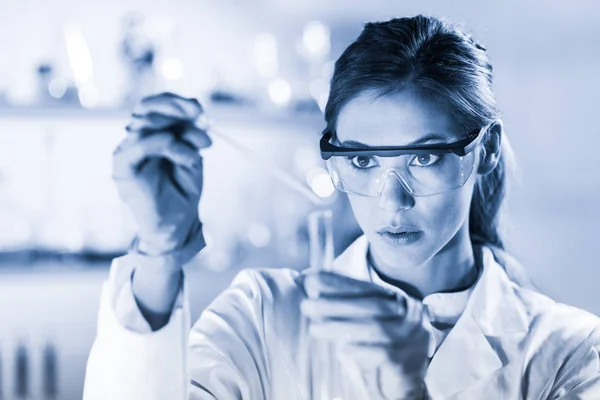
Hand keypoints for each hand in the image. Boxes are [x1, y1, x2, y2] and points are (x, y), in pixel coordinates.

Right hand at [112, 93, 210, 263]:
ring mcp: (127, 152)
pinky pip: (140, 144)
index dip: (175, 102)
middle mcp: (134, 140)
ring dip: (178, 132)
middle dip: (176, 108)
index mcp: (149, 135)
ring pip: (144, 123)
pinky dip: (166, 143)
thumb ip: (190, 134)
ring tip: (198, 151)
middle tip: (200, 117)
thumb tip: (197, 112)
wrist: (176, 225)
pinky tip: (186, 157)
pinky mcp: (123, 167)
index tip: (200, 110)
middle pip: (146, 108)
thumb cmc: (183, 192)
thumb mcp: (192, 156)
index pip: (154, 105)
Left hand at [301, 270, 429, 398]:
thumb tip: (310, 286)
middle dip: (335, 304)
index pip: (366, 287)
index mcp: (396, 300)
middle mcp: (407, 316)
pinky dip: (360, 350)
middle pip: (371, 306)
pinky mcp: (405, 362)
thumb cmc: (382, 345)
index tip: (311, 279)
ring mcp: (410, 338)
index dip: (338, 282)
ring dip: (341, 327)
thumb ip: (346, 305)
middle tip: (306, 305)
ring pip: (375, 329)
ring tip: (314, 328)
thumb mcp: (367, 321)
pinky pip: (383, 354)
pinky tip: (341, 349)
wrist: (408, 380)